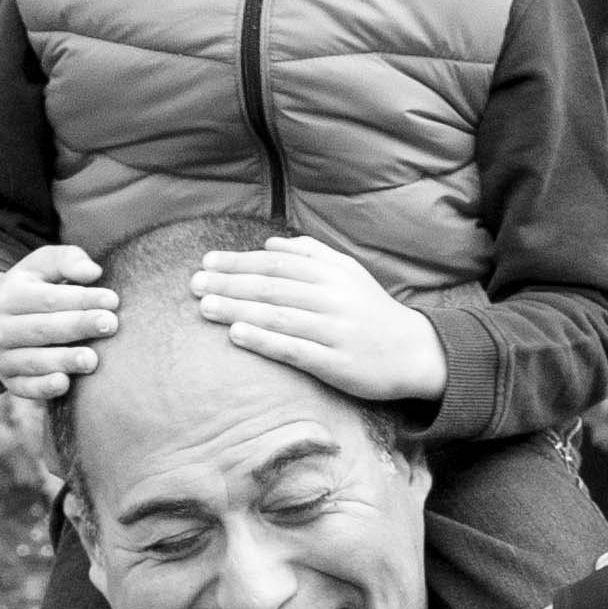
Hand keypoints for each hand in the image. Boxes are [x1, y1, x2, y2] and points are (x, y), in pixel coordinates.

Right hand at [0, 245, 117, 403]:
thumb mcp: (42, 265)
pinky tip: (64, 383)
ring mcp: (1, 357)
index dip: (82, 299)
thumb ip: (67, 261)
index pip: (49, 299)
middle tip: (110, 325)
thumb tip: (94, 272)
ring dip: (64, 360)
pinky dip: (43, 388)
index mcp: (8, 295)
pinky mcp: (9, 381)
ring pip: (34, 360)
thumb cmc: (31, 289)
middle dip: (79, 326)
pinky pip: (25, 388)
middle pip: (44, 329)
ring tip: (93, 360)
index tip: (113, 299)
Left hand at [192, 236, 448, 404]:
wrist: (414, 352)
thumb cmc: (372, 312)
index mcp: (332, 273)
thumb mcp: (348, 273)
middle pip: (271, 288)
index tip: (205, 263)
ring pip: (278, 316)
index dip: (238, 262)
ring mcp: (335, 331)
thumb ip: (311, 254)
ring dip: (237, 309)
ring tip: (204, 307)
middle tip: (193, 284)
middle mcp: (333, 298)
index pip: (275, 264)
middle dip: (228, 284)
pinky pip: (294, 349)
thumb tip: (268, 245)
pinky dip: (263, 340)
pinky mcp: (338, 363)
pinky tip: (235, 335)